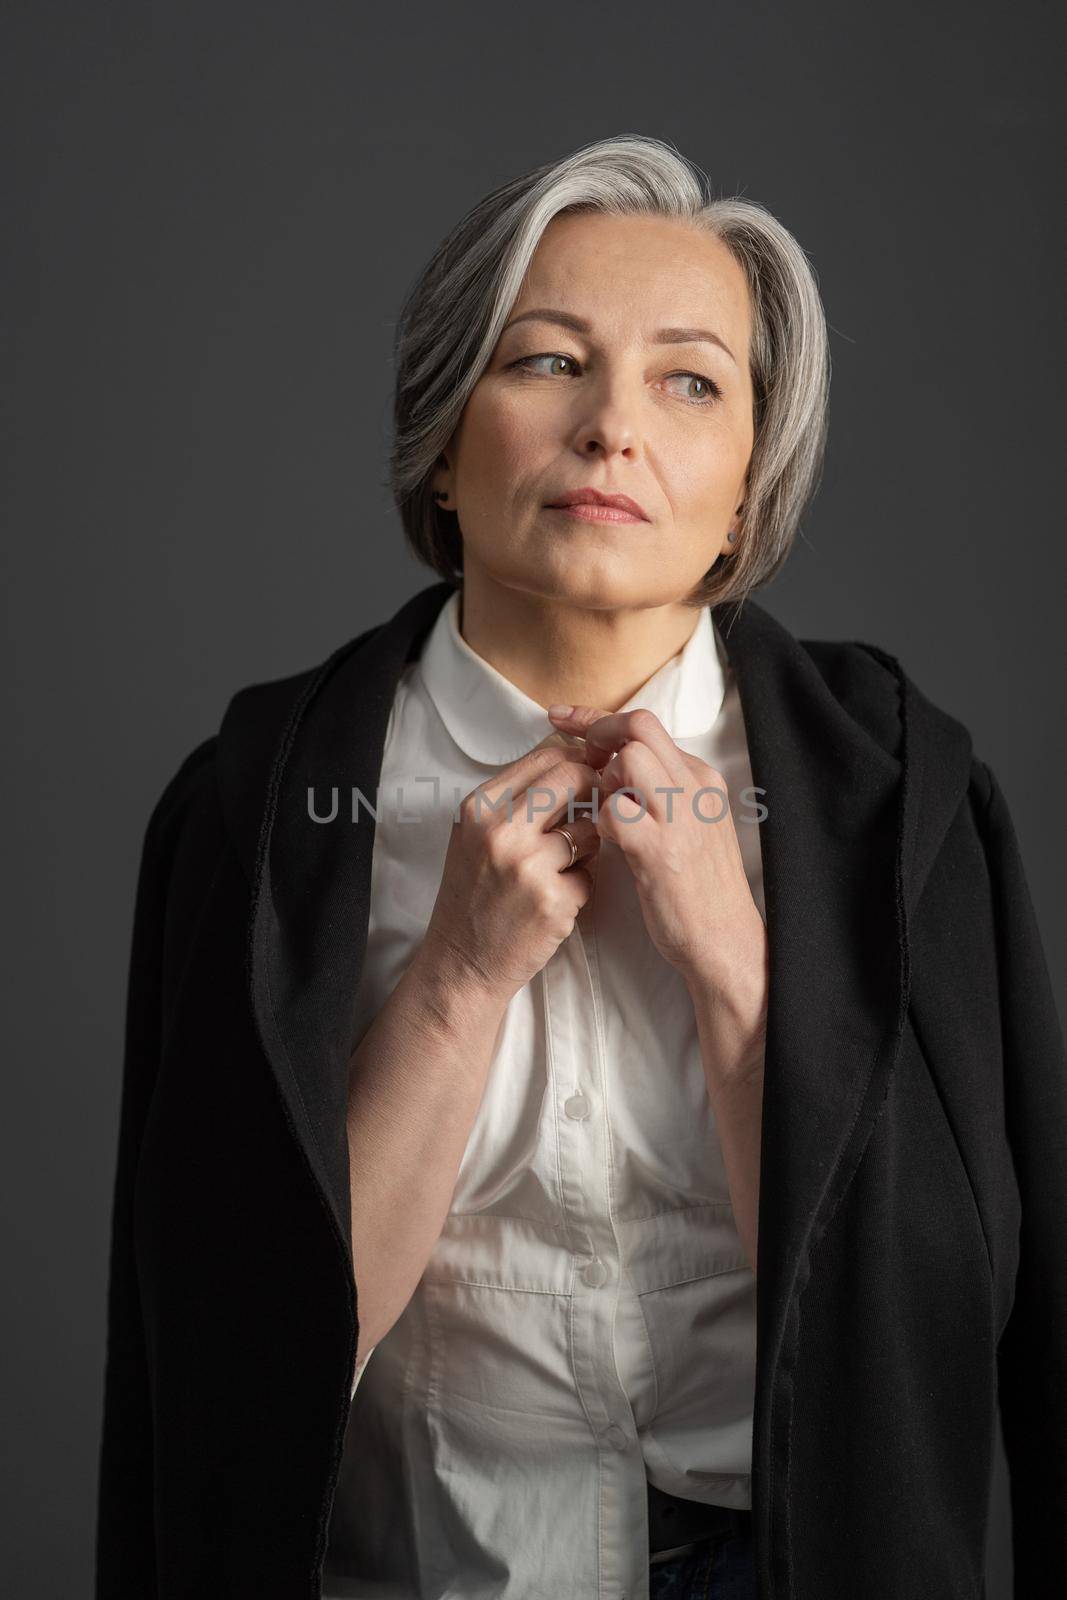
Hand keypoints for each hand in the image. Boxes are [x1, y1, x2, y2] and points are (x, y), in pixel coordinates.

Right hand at [419, 738, 601, 1006]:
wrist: (462, 962)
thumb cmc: (473, 896)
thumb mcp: (475, 835)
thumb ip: (515, 799)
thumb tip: (573, 761)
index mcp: (479, 807)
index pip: (545, 756)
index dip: (575, 762)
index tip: (585, 777)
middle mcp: (500, 830)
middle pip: (573, 778)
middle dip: (591, 791)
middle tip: (589, 813)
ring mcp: (528, 865)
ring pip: (590, 829)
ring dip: (586, 847)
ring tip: (556, 870)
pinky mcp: (553, 899)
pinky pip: (590, 875)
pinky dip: (579, 888)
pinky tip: (552, 902)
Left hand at [546, 704, 767, 1038]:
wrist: (724, 940)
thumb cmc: (695, 888)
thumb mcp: (687, 825)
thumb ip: (657, 792)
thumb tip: (607, 765)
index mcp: (701, 778)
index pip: (646, 724)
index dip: (597, 717)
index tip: (562, 717)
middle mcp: (696, 788)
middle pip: (639, 727)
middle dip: (594, 734)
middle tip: (570, 757)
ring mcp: (681, 817)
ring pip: (629, 759)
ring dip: (600, 779)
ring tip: (599, 811)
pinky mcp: (662, 851)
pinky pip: (616, 811)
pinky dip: (597, 820)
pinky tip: (599, 841)